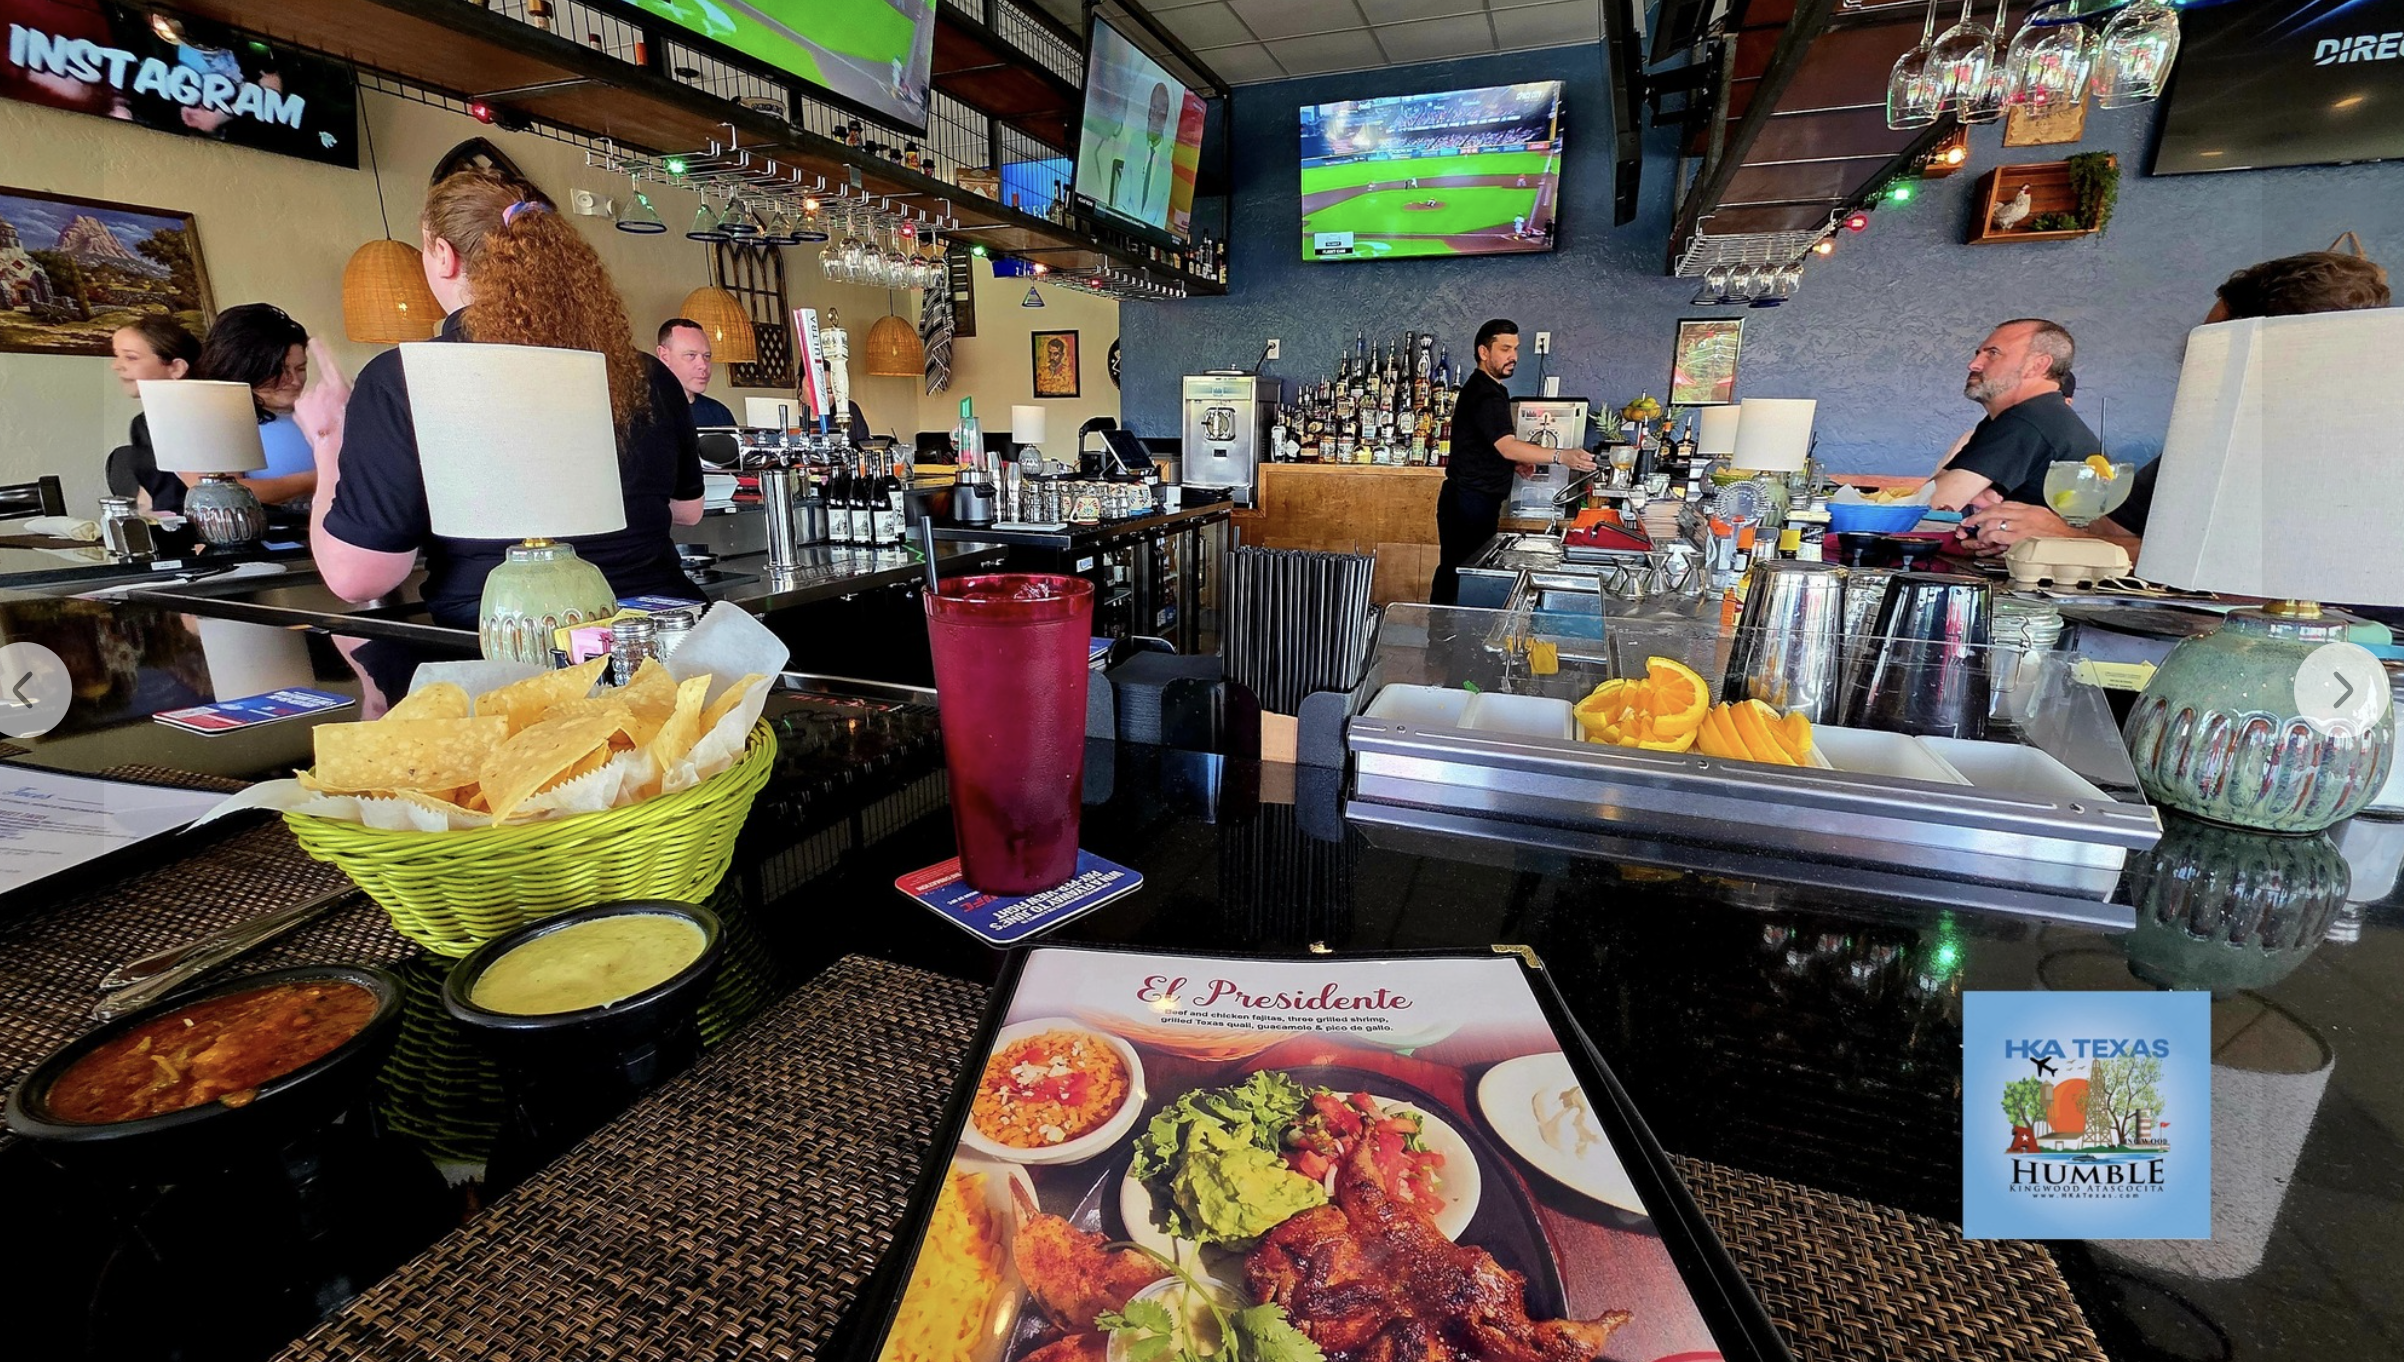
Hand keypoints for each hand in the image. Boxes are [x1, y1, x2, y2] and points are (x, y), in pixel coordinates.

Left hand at [295, 338, 351, 454]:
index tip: (314, 340)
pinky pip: (304, 409)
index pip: (327, 361)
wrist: (336, 449)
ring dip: (318, 409)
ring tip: (327, 422)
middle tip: (334, 414)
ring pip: (312, 400)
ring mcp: (307, 398)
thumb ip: (350, 393)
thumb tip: (346, 390)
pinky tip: (318, 425)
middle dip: (326, 399)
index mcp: (338, 385)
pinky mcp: (298, 408)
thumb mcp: (359, 405)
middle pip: (322, 388)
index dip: (321, 349)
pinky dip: (309, 416)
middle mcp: (320, 388)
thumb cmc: (350, 431)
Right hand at [1561, 448, 1596, 473]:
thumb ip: (1586, 453)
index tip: (1592, 459)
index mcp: (1576, 455)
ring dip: (1588, 468)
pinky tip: (1589, 470)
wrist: (1562, 457)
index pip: (1582, 456)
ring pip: (1582, 467)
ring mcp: (1574, 465)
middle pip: (1583, 463)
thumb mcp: (1578, 450)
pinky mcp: (1574, 468)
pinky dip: (1585, 470)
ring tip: (1593, 469)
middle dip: (1590, 465)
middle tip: (1595, 465)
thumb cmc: (1569, 453)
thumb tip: (1592, 455)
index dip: (1587, 458)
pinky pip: (1580, 469)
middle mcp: (1575, 461)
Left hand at [1957, 500, 2072, 555]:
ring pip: (1994, 523)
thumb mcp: (2042, 516)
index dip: (1987, 508)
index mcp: (2029, 509)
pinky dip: (1990, 539)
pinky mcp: (2021, 539)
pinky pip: (1999, 536)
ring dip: (1983, 531)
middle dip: (1978, 516)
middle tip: (1968, 522)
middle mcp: (2024, 515)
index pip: (2003, 504)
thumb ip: (2025, 515)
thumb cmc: (2058, 533)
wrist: (2070, 542)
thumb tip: (2009, 516)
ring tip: (1980, 536)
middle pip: (1995, 511)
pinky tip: (1988, 543)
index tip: (1978, 513)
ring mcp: (2022, 527)